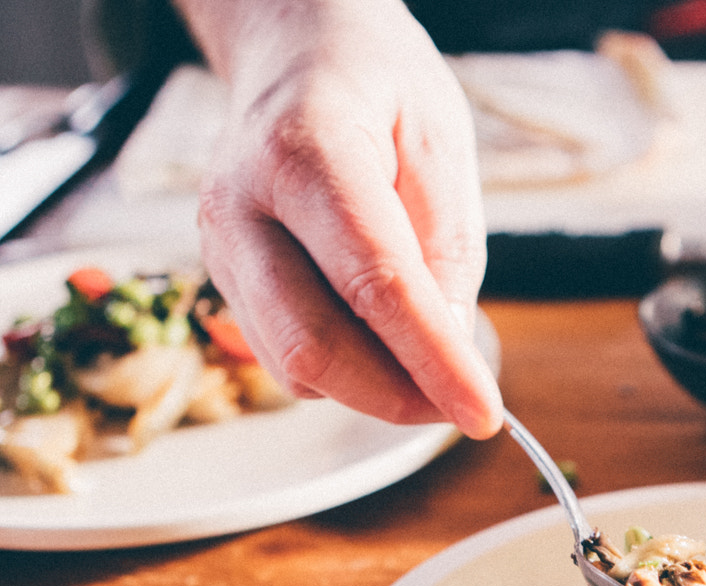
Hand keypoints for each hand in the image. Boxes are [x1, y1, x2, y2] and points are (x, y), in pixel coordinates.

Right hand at [176, 0, 503, 438]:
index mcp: (305, 150)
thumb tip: (450, 354)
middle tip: (464, 404)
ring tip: (429, 365)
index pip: (374, 283)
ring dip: (371, 388)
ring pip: (293, 362)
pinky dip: (342, 371)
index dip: (433, 361)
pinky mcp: (222, 277)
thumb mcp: (441, 141)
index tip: (485, 415)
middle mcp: (242, 203)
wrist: (293, 51)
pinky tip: (380, 338)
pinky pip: (283, 354)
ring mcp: (220, 245)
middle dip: (397, 394)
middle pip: (313, 342)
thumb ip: (446, 250)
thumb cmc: (375, 83)